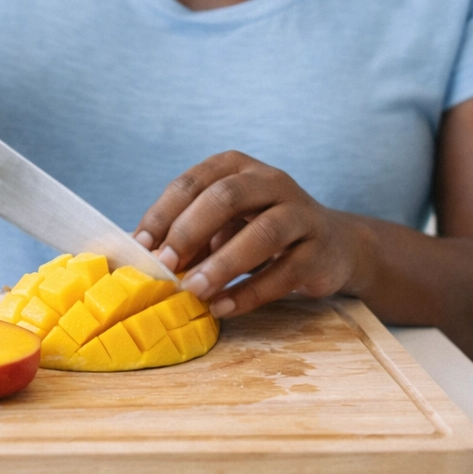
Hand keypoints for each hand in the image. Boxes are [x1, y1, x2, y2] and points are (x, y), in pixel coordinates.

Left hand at [133, 151, 373, 317]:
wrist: (331, 244)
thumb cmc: (259, 229)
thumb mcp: (222, 224)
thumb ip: (190, 234)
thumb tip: (147, 256)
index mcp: (236, 167)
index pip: (193, 182)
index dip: (163, 213)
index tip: (141, 246)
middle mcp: (270, 181)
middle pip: (227, 197)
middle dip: (190, 231)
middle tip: (167, 266)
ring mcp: (300, 212)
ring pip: (264, 232)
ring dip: (224, 264)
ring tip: (195, 290)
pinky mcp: (319, 249)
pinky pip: (286, 271)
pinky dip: (251, 292)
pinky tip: (224, 306)